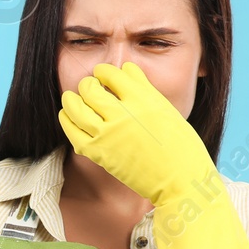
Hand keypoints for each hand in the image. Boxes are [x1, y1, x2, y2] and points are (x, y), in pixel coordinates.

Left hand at [57, 61, 208, 205]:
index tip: (103, 74)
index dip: (104, 71)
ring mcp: (108, 134)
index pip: (113, 73)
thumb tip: (126, 69)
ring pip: (76, 107)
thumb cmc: (180, 145)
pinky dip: (67, 120)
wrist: (181, 179)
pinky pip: (73, 132)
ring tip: (72, 98)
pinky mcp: (99, 153)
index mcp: (144, 99)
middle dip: (87, 84)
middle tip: (89, 87)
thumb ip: (144, 88)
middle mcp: (123, 114)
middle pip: (90, 88)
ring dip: (71, 99)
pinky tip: (68, 116)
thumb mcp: (166, 109)